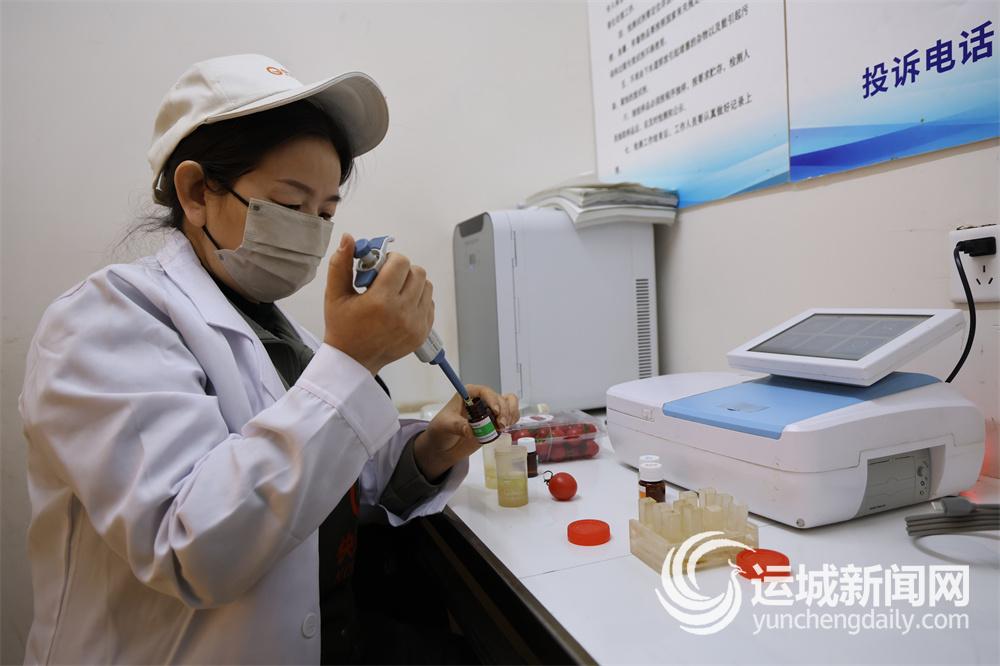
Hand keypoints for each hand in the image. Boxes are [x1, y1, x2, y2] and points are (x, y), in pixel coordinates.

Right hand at [323, 233, 434, 374]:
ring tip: (396, 293)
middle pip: (417, 272)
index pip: (401, 263)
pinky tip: (401, 307)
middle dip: (403, 271)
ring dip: (413, 284)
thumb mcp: (334, 295)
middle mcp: (402, 312)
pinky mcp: (423, 332)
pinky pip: (430, 303)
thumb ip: (340, 264)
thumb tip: (349, 238)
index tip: (381, 267)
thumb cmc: (343, 327)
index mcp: (380, 301)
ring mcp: (415, 324)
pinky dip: (418, 300)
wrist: (353, 361)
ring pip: (427, 286)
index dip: (391, 260)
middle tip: (388, 279)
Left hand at [412, 385, 518, 480]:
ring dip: (511, 414)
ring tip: (503, 427)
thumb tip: (470, 430)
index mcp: (468, 394)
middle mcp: (481, 399)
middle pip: (500, 398)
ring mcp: (490, 410)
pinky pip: (511, 415)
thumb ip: (458, 426)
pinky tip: (505, 428)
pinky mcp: (496, 421)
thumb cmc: (441, 430)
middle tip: (500, 425)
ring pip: (509, 403)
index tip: (495, 411)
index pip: (484, 391)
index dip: (492, 399)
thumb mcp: (446, 426)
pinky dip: (512, 420)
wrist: (443, 446)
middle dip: (504, 410)